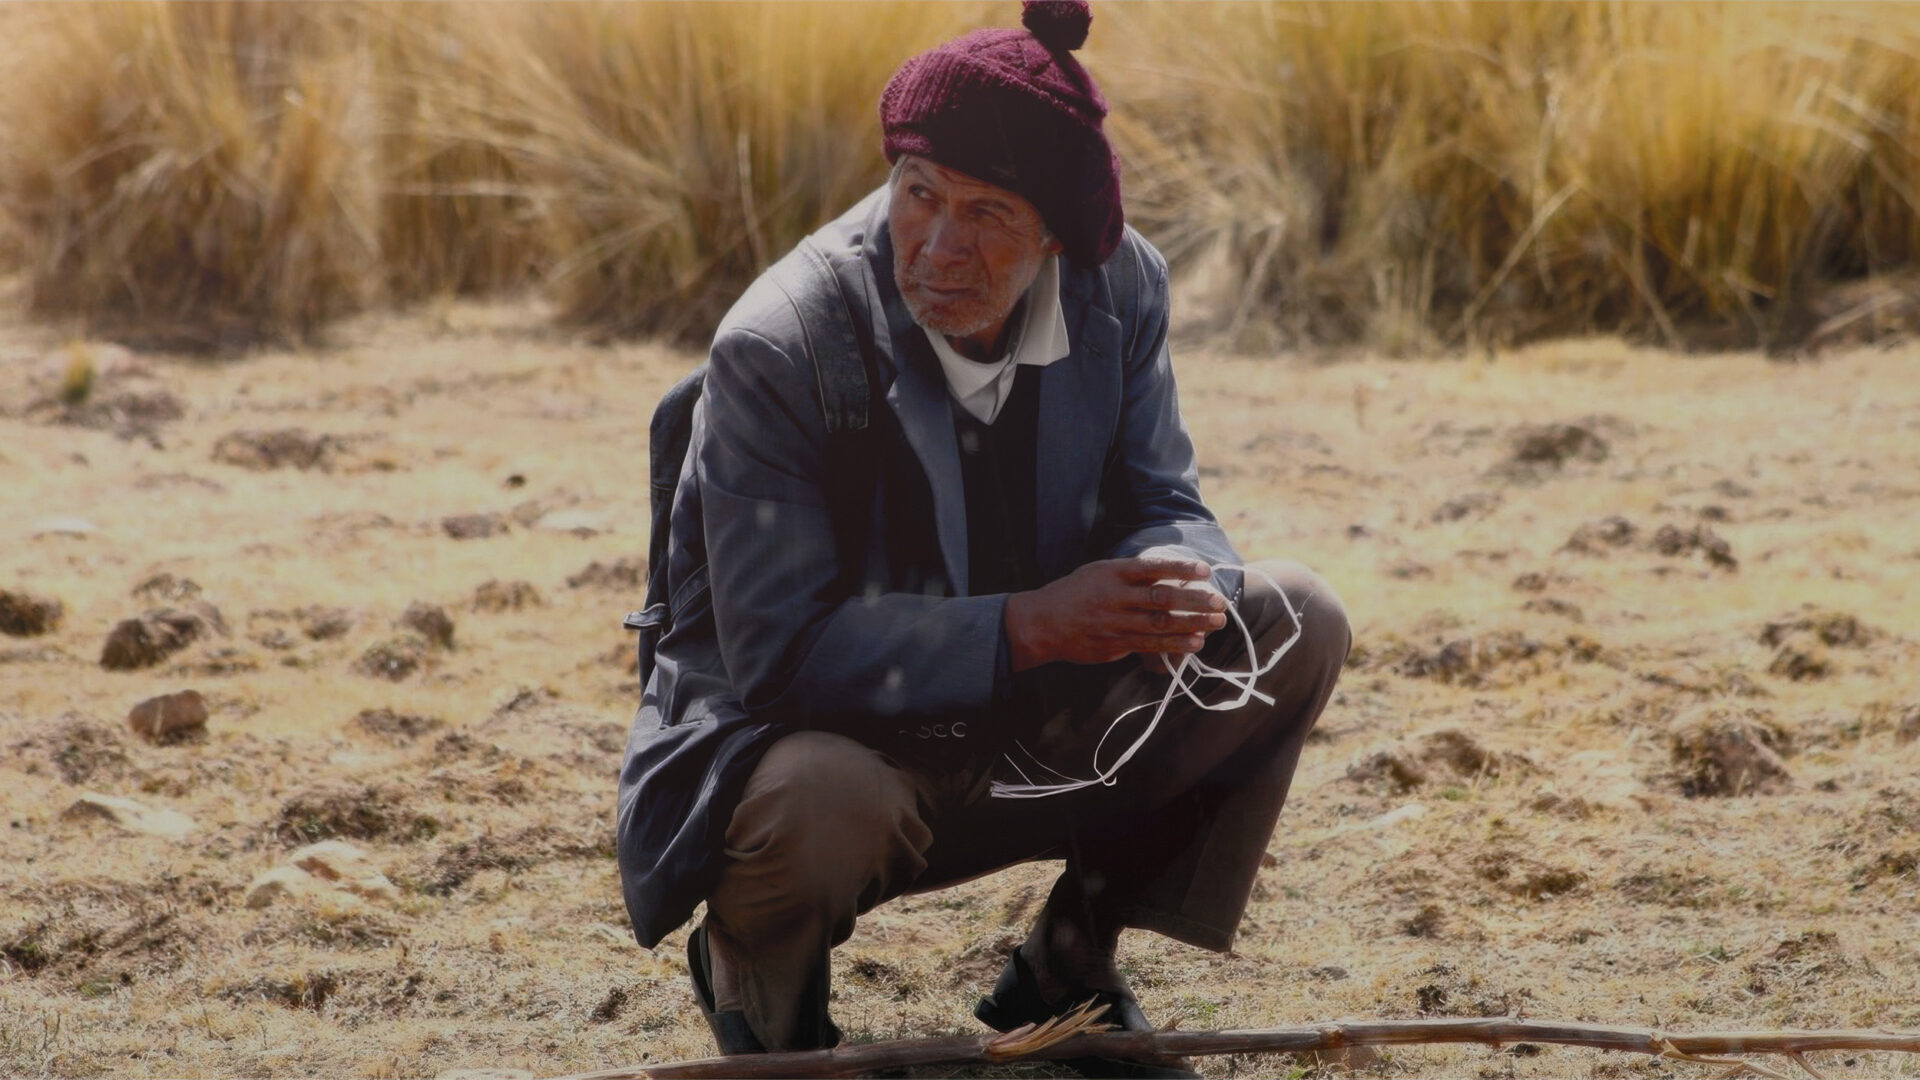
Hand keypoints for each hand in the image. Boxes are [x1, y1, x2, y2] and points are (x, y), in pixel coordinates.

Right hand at [1004, 556, 1227, 670]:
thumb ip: (1130, 574)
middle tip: (1220, 602)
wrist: (1043, 624)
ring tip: (1217, 623)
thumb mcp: (1098, 572)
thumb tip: (1169, 576)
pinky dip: (1176, 644)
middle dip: (1195, 601)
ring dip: (1192, 624)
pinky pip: (1150, 645)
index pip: (1152, 568)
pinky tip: (1196, 642)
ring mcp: (1116, 624)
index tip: (1204, 570)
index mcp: (1112, 574)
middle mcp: (1116, 598)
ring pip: (1160, 624)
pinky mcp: (1115, 645)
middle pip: (1162, 598)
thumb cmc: (1075, 594)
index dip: (1180, 568)